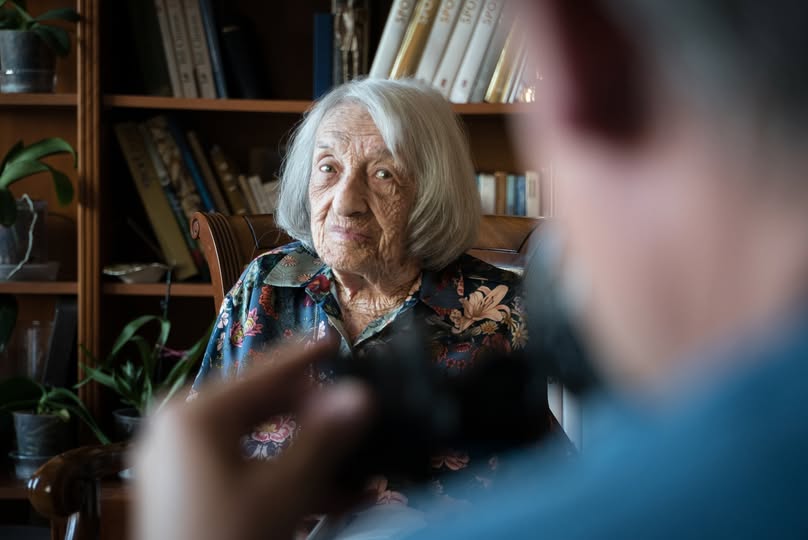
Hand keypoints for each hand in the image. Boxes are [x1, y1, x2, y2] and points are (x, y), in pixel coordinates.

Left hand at [131, 341, 373, 539]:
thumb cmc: (229, 539)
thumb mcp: (284, 491)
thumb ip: (325, 438)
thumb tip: (362, 394)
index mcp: (193, 414)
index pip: (264, 372)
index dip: (306, 357)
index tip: (336, 338)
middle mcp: (176, 425)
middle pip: (259, 405)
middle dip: (312, 417)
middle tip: (354, 416)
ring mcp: (174, 457)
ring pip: (253, 438)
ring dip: (303, 452)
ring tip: (348, 467)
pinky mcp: (179, 486)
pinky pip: (237, 463)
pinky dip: (276, 473)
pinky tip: (319, 494)